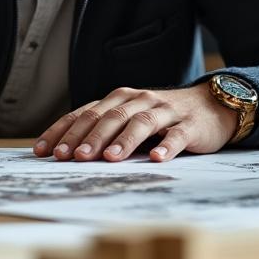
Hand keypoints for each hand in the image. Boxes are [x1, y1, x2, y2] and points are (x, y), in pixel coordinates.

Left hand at [34, 83, 237, 162]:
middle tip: (73, 157)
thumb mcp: (131, 120)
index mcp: (121, 99)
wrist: (213, 106)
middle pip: (111, 116)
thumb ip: (106, 131)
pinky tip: (156, 158)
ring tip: (109, 158)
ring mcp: (167, 112)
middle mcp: (141, 101)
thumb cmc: (164, 118)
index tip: (45, 151)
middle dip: (89, 137)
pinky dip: (167, 146)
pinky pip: (177, 136)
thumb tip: (66, 153)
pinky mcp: (191, 125)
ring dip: (124, 140)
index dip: (64, 131)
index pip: (86, 113)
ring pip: (142, 122)